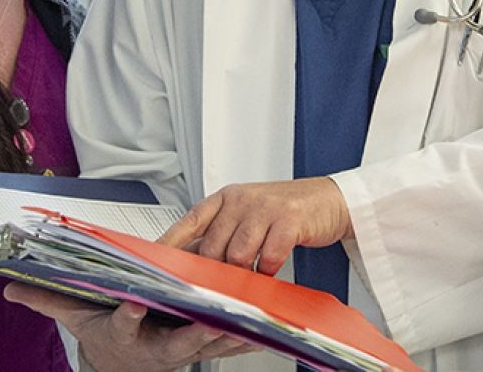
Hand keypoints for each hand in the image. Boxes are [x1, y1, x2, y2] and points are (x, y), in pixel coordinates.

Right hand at [3, 282, 253, 370]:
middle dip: (195, 329)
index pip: (124, 322)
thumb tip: (10, 287)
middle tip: (213, 316)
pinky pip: (225, 345)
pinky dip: (244, 336)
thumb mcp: (76, 316)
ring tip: (250, 318)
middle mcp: (154, 345)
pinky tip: (265, 325)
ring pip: (207, 342)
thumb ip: (48, 300)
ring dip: (229, 332)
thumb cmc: (104, 331)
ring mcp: (181, 351)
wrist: (122, 363)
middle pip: (176, 339)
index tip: (135, 304)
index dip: (129, 315)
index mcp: (124, 332)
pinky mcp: (200, 350)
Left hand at [160, 177, 351, 275]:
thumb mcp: (247, 214)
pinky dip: (268, 270)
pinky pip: (269, 257)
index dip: (170, 243)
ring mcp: (264, 208)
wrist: (327, 200)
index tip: (155, 262)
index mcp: (225, 197)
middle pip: (213, 246)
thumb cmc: (284, 211)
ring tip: (249, 278)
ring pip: (238, 255)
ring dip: (243, 274)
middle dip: (214, 272)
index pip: (189, 221)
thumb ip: (222, 232)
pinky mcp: (288, 219)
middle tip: (220, 285)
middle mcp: (241, 199)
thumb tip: (194, 263)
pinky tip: (271, 269)